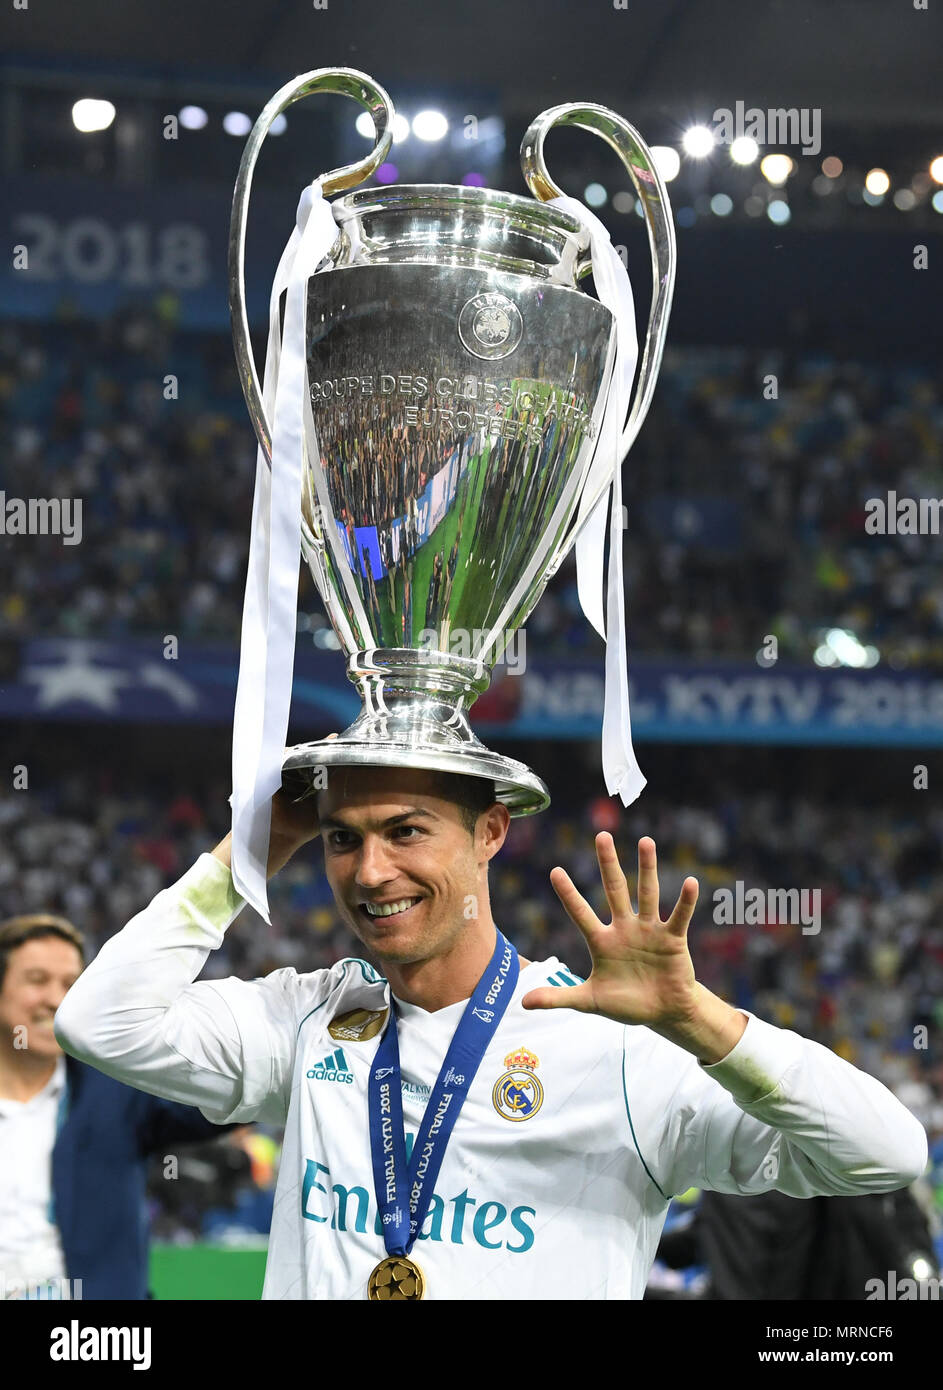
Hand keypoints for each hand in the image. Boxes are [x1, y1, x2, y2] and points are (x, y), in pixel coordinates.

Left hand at [521, 834, 699, 1027]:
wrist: (664, 1012)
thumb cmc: (626, 1003)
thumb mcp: (590, 1001)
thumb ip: (559, 998)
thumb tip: (523, 1003)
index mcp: (601, 942)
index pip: (581, 913)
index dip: (569, 894)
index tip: (555, 871)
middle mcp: (624, 928)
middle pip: (614, 890)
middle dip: (608, 864)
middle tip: (602, 835)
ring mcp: (649, 930)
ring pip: (648, 893)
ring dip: (647, 868)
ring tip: (646, 842)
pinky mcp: (672, 938)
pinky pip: (678, 916)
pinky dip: (685, 901)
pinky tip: (690, 882)